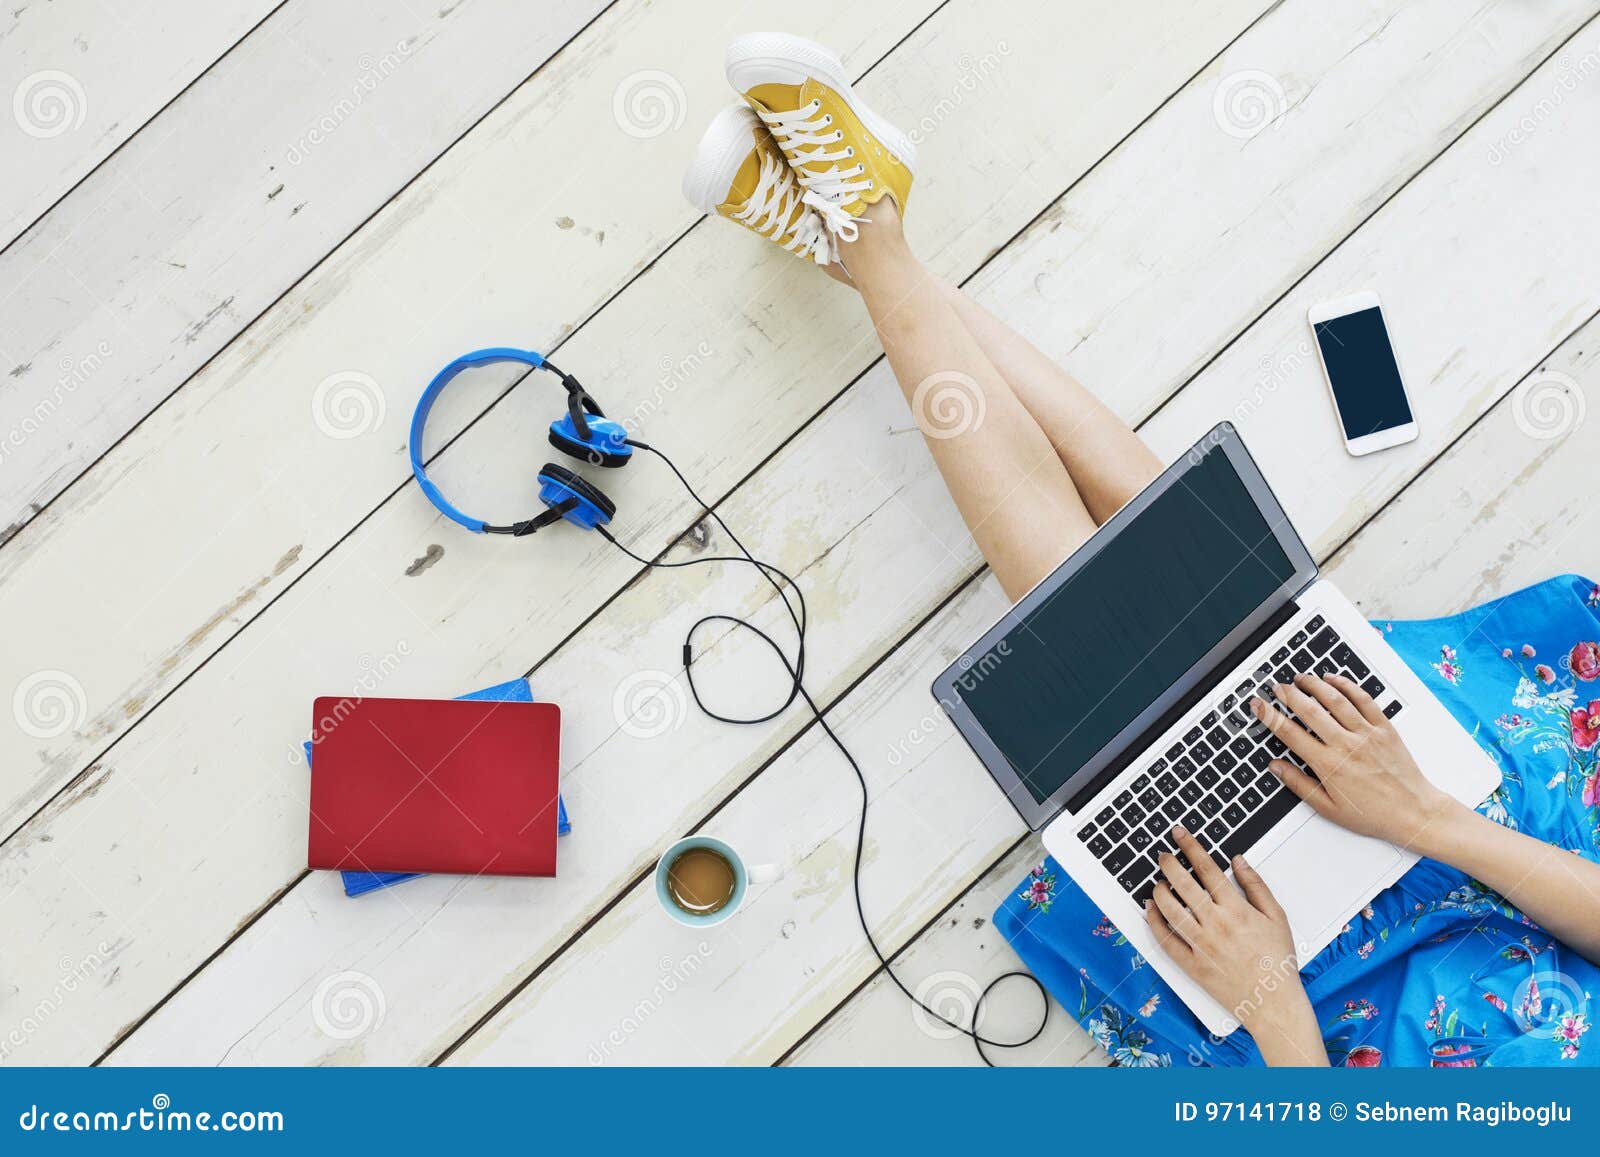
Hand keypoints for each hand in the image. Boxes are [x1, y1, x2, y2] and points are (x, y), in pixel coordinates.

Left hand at [1144, 827, 1311, 1041]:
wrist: (1273, 1002)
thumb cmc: (1277, 961)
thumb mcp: (1277, 917)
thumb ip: (1256, 886)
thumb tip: (1238, 861)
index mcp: (1236, 910)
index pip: (1207, 869)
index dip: (1190, 847)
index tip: (1179, 834)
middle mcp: (1216, 924)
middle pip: (1183, 885)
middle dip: (1169, 864)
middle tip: (1162, 855)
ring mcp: (1201, 945)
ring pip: (1170, 910)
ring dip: (1159, 891)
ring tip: (1158, 882)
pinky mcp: (1192, 965)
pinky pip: (1166, 941)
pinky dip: (1154, 923)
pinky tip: (1151, 911)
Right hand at [1250, 673, 1457, 851]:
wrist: (1414, 812)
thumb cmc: (1374, 814)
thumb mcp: (1329, 808)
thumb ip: (1299, 785)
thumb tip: (1276, 768)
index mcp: (1328, 765)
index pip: (1289, 733)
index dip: (1269, 715)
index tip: (1258, 705)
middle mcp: (1346, 745)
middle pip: (1309, 710)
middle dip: (1288, 694)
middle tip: (1276, 686)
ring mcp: (1366, 734)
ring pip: (1335, 700)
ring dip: (1314, 684)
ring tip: (1301, 678)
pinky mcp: (1384, 728)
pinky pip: (1364, 699)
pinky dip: (1347, 685)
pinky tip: (1334, 679)